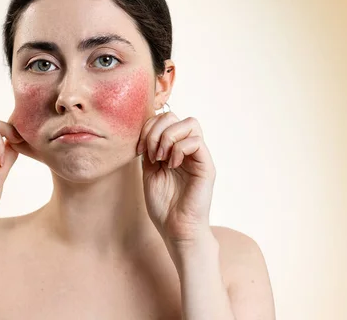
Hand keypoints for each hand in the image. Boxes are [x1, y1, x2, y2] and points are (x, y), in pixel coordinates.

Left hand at [137, 113, 216, 247]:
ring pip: (190, 123)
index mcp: (174, 149)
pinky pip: (196, 142)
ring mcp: (199, 156)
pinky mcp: (206, 166)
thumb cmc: (164, 205)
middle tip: (150, 153)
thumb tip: (146, 131)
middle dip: (156, 130)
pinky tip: (172, 165)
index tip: (139, 150)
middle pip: (175, 116)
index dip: (148, 128)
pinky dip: (179, 149)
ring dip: (168, 137)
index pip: (164, 119)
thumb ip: (149, 150)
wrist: (176, 229)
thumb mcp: (149, 172)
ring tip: (161, 157)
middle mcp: (187, 149)